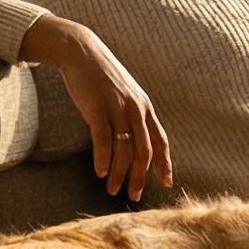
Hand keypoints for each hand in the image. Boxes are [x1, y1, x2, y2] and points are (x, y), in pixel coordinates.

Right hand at [23, 15, 171, 202]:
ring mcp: (118, 109)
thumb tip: (133, 140)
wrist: (81, 52)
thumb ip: (132, 116)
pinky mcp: (97, 108)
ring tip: (112, 189)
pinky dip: (103, 159)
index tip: (166, 184)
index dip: (165, 164)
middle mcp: (136, 110)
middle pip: (144, 152)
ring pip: (124, 150)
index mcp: (145, 108)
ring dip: (118, 173)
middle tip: (134, 196)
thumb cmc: (101, 78)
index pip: (161, 141)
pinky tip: (100, 173)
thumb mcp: (125, 95)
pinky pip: (104, 140)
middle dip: (139, 177)